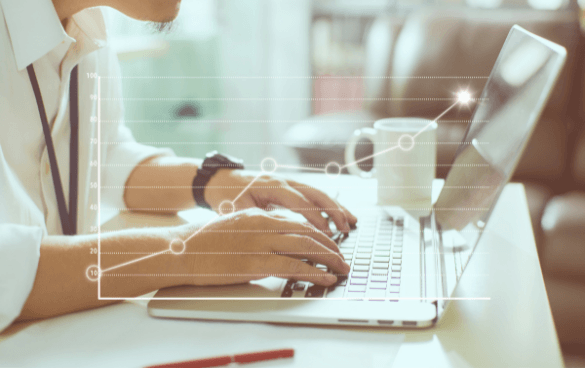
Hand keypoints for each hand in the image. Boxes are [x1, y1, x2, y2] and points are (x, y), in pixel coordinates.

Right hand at [176, 208, 349, 285]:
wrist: (178, 251)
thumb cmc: (202, 242)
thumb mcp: (233, 226)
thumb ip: (256, 229)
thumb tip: (277, 238)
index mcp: (257, 214)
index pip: (297, 220)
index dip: (318, 232)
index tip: (330, 242)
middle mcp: (262, 224)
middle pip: (307, 231)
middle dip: (330, 245)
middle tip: (342, 256)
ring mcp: (259, 243)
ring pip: (306, 246)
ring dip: (329, 258)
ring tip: (341, 268)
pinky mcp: (254, 263)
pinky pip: (293, 267)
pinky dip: (314, 272)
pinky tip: (326, 278)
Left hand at [204, 170, 357, 235]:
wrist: (221, 180)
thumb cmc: (226, 196)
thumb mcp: (235, 210)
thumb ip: (254, 220)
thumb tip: (269, 235)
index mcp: (270, 186)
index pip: (298, 201)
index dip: (313, 218)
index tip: (325, 233)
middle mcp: (283, 181)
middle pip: (315, 193)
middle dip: (333, 211)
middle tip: (345, 229)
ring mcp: (289, 181)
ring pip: (319, 192)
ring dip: (336, 207)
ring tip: (351, 222)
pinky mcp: (291, 186)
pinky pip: (314, 194)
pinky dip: (329, 205)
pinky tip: (341, 215)